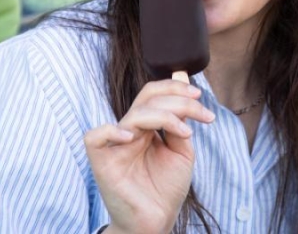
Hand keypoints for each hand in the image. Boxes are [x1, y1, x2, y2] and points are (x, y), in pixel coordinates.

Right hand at [84, 80, 214, 233]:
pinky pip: (96, 137)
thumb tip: (182, 77)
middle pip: (146, 99)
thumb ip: (181, 119)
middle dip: (177, 100)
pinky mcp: (102, 162)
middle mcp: (129, 131)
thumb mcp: (182, 150)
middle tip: (201, 112)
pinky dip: (112, 131)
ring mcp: (115, 145)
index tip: (200, 98)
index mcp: (145, 127)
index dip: (175, 89)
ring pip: (134, 114)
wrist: (156, 222)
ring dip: (165, 115)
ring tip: (186, 132)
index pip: (153, 94)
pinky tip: (133, 137)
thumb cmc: (165, 189)